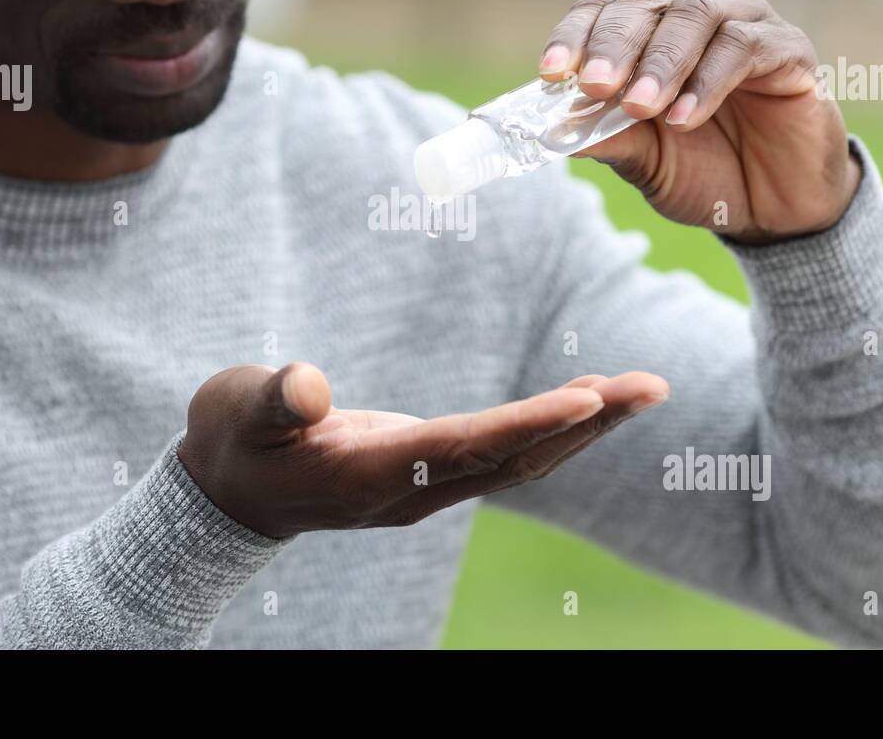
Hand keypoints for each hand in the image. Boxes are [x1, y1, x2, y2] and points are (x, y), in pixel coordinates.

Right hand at [178, 362, 668, 538]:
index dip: (528, 425)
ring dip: (584, 427)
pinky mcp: (429, 474)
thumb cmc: (232, 443)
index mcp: (371, 473)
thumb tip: (310, 385)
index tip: (590, 400)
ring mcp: (425, 488)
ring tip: (639, 389)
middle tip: (653, 387)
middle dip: (587, 424)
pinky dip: (551, 427)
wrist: (230, 497)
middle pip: (516, 459)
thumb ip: (275, 400)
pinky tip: (585, 400)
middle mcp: (412, 490)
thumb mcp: (237, 412)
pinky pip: (505, 455)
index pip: (464, 448)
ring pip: (520, 461)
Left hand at [539, 0, 861, 244]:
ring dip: (662, 62)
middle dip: (615, 44)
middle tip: (595, 85)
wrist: (774, 207)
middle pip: (647, 3)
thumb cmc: (705, 170)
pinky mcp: (788, 48)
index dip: (574, 35)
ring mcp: (745, 23)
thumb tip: (550, 132)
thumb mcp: (644, 160)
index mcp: (650, 30)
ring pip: (695, 15)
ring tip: (640, 107)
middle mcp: (694, 13)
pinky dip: (709, 81)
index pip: (603, 11)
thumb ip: (606, 139)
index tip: (550, 73)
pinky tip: (684, 118)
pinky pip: (745, 47)